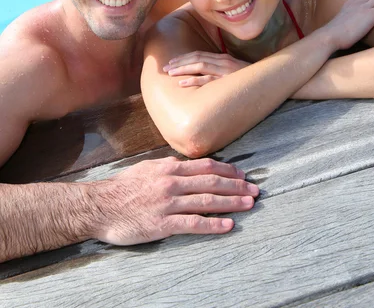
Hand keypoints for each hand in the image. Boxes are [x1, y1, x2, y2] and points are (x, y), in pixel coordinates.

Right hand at [90, 156, 258, 245]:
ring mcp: (168, 203)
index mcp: (169, 168)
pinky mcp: (163, 223)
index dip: (227, 170)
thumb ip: (168, 167)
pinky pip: (193, 223)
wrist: (100, 206)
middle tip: (255, 190)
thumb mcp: (147, 169)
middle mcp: (172, 182)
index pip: (206, 167)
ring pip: (207, 201)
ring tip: (248, 205)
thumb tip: (185, 165)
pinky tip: (228, 225)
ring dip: (231, 202)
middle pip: (212, 182)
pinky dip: (213, 224)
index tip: (242, 174)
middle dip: (236, 186)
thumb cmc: (123, 187)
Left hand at [163, 51, 249, 86]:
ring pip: (199, 66)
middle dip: (179, 62)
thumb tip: (208, 75)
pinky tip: (181, 84)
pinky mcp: (227, 80)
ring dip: (182, 69)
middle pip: (196, 58)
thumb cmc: (251, 79)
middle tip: (165, 68)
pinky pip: (207, 80)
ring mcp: (225, 70)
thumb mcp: (235, 72)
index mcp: (223, 58)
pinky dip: (192, 81)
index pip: (199, 55)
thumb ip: (222, 70)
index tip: (172, 62)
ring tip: (170, 73)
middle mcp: (223, 61)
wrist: (269, 81)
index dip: (184, 58)